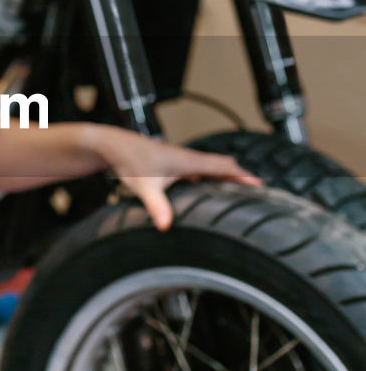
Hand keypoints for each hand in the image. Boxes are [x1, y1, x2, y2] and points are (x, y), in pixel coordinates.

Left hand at [92, 127, 262, 230]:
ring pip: (208, 167)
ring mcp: (177, 160)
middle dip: (238, 176)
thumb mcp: (144, 186)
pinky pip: (195, 170)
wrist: (111, 145)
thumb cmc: (127, 160)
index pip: (223, 166)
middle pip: (220, 165)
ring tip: (235, 189)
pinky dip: (206, 177)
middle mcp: (186, 158)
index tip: (260, 185)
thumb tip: (166, 226)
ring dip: (223, 176)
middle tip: (255, 189)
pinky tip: (203, 187)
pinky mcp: (168, 163)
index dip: (242, 176)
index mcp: (187, 161)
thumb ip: (157, 206)